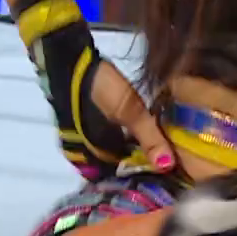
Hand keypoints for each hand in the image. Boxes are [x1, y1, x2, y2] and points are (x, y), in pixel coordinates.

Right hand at [16, 0, 173, 178]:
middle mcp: (80, 153)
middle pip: (110, 166)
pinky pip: (99, 141)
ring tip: (147, 145)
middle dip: (131, 163)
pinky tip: (127, 131)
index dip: (138, 174)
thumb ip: (149, 139)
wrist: (68, 59)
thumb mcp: (129, 112)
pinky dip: (113, 140)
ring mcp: (75, 139)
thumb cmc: (99, 89)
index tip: (161, 171)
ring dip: (122, 151)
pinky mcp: (77, 125)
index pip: (118, 177)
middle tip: (158, 158)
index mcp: (92, 155)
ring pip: (104, 154)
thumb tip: (168, 167)